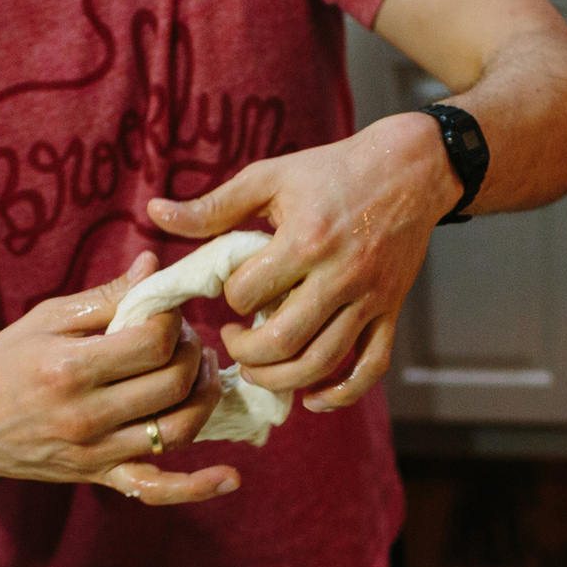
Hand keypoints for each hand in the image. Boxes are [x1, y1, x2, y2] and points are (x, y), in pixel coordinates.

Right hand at [0, 252, 239, 505]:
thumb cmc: (3, 362)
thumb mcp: (45, 319)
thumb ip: (105, 297)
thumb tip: (155, 267)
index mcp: (69, 367)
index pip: (154, 341)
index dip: (174, 319)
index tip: (166, 311)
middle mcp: (85, 414)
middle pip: (173, 383)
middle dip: (193, 353)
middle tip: (184, 339)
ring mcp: (95, 451)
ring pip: (178, 430)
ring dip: (204, 397)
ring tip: (200, 373)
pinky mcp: (99, 476)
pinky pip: (155, 489)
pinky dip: (196, 487)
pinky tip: (229, 477)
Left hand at [147, 111, 458, 411]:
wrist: (411, 169)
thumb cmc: (332, 170)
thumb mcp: (270, 178)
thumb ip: (213, 205)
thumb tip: (154, 212)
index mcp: (306, 239)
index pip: (248, 292)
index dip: (230, 296)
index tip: (232, 288)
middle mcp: (339, 275)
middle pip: (281, 342)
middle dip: (245, 351)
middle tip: (232, 338)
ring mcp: (369, 299)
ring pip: (321, 363)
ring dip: (280, 377)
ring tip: (258, 365)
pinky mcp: (390, 312)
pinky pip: (370, 369)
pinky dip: (341, 394)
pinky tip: (312, 397)